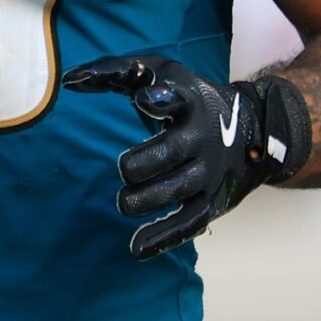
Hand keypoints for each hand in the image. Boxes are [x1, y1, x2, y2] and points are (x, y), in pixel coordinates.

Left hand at [61, 56, 308, 256]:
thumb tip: (69, 80)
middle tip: (124, 169)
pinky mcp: (211, 201)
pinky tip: (137, 248)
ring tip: (124, 204)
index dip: (161, 100)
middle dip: (145, 163)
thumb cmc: (187, 98)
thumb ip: (116, 72)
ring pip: (180, 189)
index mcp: (188, 102)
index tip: (143, 99)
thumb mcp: (160, 73)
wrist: (252, 130)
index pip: (177, 99)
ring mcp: (208, 172)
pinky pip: (189, 223)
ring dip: (149, 200)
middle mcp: (202, 137)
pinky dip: (165, 238)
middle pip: (174, 151)